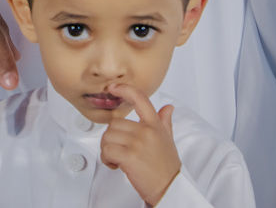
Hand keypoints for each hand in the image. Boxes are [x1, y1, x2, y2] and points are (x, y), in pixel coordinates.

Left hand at [98, 84, 180, 205]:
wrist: (169, 187)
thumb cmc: (166, 166)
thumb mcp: (168, 140)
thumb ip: (165, 121)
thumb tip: (168, 107)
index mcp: (155, 124)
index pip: (140, 99)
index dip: (125, 89)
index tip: (114, 87)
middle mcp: (146, 131)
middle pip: (114, 123)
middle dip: (112, 138)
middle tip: (119, 150)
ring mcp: (138, 143)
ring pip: (108, 136)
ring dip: (107, 149)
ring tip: (118, 158)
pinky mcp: (129, 157)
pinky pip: (106, 150)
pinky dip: (106, 159)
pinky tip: (116, 164)